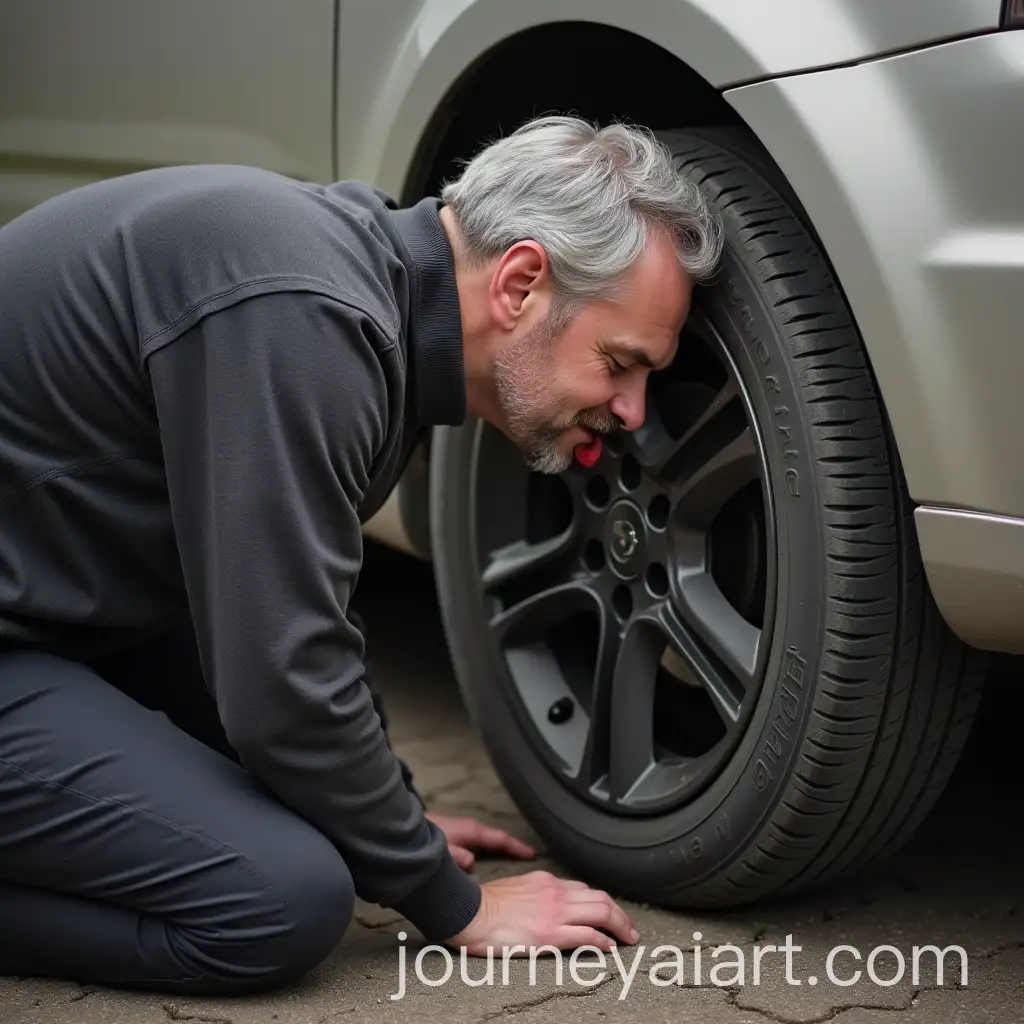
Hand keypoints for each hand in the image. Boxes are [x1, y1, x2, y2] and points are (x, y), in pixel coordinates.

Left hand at [426, 812, 534, 868]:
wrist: (402, 825)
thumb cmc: (421, 838)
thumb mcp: (440, 850)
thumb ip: (457, 857)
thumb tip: (473, 862)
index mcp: (471, 831)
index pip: (500, 838)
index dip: (516, 847)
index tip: (533, 854)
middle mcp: (469, 829)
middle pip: (496, 838)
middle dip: (511, 846)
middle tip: (528, 857)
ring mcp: (461, 831)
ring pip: (486, 840)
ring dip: (499, 848)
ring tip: (513, 858)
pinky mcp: (453, 835)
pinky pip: (477, 843)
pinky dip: (486, 849)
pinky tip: (484, 859)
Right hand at [443, 870, 638, 954]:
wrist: (469, 912)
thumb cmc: (485, 904)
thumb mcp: (515, 888)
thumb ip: (534, 891)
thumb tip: (542, 902)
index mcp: (546, 881)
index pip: (584, 889)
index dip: (601, 903)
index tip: (609, 914)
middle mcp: (555, 892)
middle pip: (600, 898)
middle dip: (620, 914)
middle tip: (629, 930)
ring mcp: (555, 912)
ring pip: (601, 912)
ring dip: (619, 926)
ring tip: (627, 939)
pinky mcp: (550, 934)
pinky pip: (587, 935)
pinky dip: (603, 942)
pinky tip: (609, 949)